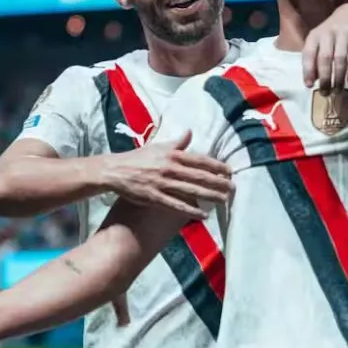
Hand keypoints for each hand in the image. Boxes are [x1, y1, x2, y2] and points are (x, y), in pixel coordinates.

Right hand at [107, 130, 231, 217]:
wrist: (114, 170)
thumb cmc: (138, 158)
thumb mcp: (157, 146)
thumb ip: (176, 143)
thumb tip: (190, 132)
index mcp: (172, 155)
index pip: (200, 161)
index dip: (216, 166)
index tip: (230, 171)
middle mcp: (170, 168)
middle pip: (199, 176)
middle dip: (218, 183)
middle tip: (233, 188)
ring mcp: (162, 183)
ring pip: (191, 191)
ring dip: (209, 196)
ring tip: (224, 200)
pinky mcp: (154, 197)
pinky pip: (176, 205)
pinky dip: (190, 210)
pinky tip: (203, 215)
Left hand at [302, 1, 347, 88]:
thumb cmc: (333, 32)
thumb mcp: (320, 41)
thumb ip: (315, 58)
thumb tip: (313, 81)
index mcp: (315, 35)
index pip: (308, 53)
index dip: (308, 70)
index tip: (309, 85)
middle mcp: (328, 33)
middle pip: (325, 58)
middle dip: (325, 78)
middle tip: (326, 93)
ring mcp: (344, 34)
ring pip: (340, 58)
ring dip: (339, 77)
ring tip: (338, 89)